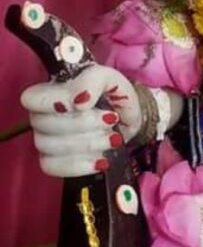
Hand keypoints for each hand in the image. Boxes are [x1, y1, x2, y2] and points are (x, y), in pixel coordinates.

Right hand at [20, 64, 141, 177]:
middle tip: (111, 120)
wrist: (127, 122)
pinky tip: (101, 160)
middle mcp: (42, 115)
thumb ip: (93, 80)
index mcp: (51, 90)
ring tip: (113, 139)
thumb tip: (79, 100)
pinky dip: (79, 165)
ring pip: (49, 146)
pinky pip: (52, 167)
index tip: (83, 104)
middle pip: (43, 124)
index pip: (31, 98)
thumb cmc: (113, 97)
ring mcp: (45, 140)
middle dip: (83, 124)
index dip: (53, 103)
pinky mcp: (52, 161)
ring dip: (87, 144)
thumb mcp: (110, 79)